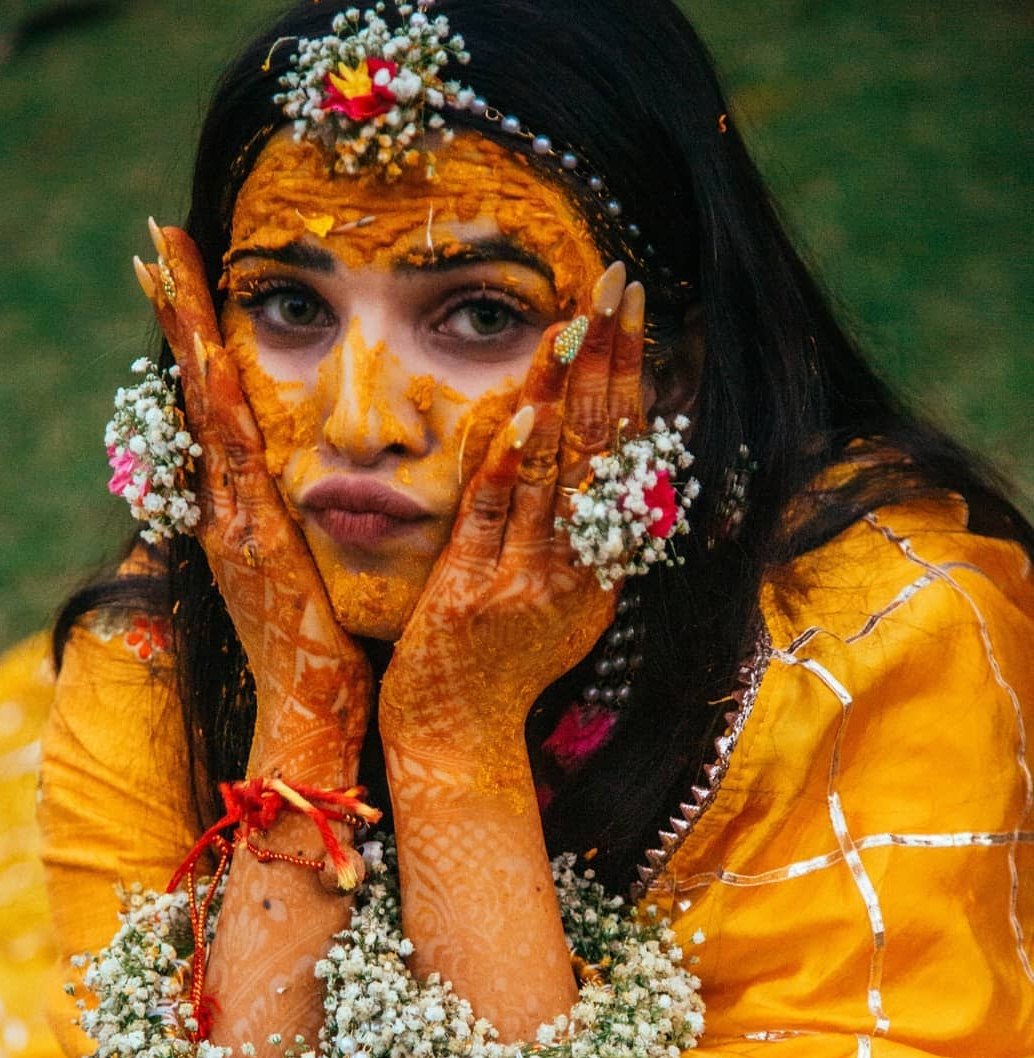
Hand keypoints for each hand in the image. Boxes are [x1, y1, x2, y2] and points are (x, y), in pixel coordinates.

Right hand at [134, 223, 371, 780]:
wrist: (312, 711)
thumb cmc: (322, 642)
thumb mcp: (306, 565)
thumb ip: (295, 519)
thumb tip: (306, 479)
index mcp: (241, 505)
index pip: (214, 404)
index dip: (198, 338)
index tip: (184, 274)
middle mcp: (224, 505)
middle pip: (194, 391)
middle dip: (176, 315)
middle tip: (156, 240)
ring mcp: (232, 522)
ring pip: (204, 412)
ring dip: (185, 338)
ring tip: (162, 265)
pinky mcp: (255, 545)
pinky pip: (236, 466)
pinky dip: (222, 411)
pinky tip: (215, 358)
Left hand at [379, 263, 645, 764]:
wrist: (457, 740)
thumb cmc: (498, 667)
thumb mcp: (555, 598)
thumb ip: (573, 533)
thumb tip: (583, 452)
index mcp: (602, 568)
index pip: (627, 456)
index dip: (633, 380)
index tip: (634, 312)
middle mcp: (580, 572)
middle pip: (605, 453)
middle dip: (613, 361)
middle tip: (619, 283)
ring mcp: (531, 585)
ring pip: (559, 478)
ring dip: (569, 395)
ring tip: (577, 323)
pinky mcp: (477, 598)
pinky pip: (498, 521)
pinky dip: (513, 466)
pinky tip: (525, 412)